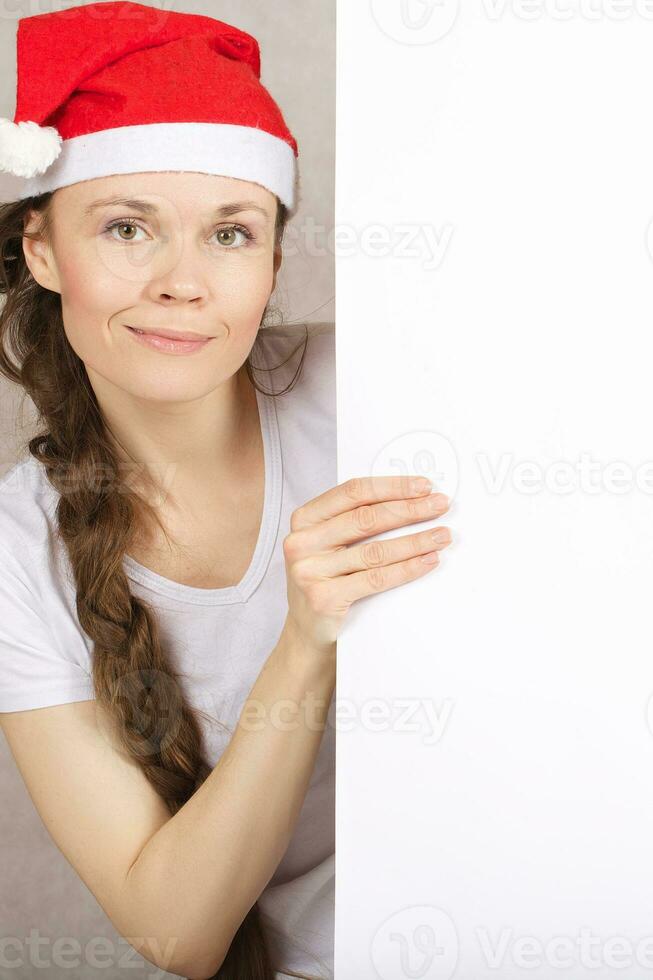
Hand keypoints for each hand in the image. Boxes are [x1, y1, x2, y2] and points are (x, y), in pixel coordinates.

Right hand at [281, 475, 451, 654]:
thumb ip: (354, 522)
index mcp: (305, 519)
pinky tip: (427, 561)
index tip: (423, 486)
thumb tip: (410, 500)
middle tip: (440, 506)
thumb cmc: (326, 581)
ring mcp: (310, 571)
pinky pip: (376, 579)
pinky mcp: (324, 597)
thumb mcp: (329, 545)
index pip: (353, 492)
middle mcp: (302, 542)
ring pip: (375, 550)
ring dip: (416, 541)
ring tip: (441, 536)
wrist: (306, 634)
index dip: (392, 487)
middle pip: (366, 518)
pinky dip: (407, 569)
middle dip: (410, 510)